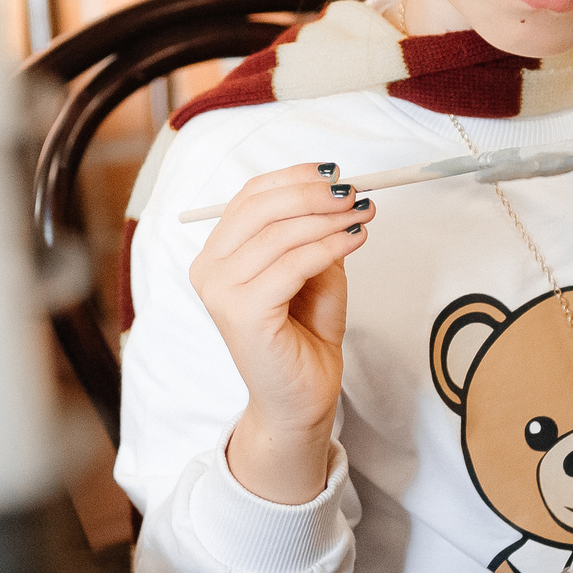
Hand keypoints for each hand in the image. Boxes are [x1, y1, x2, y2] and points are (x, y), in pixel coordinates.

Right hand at [188, 162, 376, 504]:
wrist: (299, 400)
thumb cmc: (302, 336)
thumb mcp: (311, 271)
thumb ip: (313, 233)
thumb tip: (339, 193)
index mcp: (217, 255)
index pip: (249, 197)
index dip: (292, 178)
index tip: (335, 173)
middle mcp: (209, 270)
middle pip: (260, 208)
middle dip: (313, 194)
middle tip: (355, 193)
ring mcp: (221, 292)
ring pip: (279, 234)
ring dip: (328, 218)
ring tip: (363, 215)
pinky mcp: (244, 314)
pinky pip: (292, 264)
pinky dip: (329, 246)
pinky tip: (355, 241)